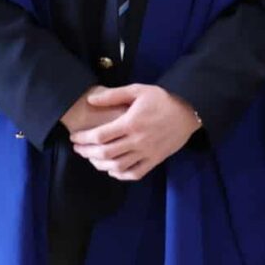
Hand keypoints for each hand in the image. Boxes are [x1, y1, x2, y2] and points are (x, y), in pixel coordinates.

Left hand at [69, 84, 200, 180]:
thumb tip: (90, 100)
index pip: (100, 136)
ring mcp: (147, 152)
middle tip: (78, 149)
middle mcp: (137, 140)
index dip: (83, 139)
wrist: (189, 111)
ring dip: (100, 165)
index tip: (74, 137)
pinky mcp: (155, 160)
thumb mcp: (138, 90)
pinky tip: (112, 169)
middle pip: (105, 153)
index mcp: (131, 123)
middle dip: (86, 152)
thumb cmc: (162, 99)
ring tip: (92, 158)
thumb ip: (113, 95)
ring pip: (117, 166)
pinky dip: (120, 174)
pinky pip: (134, 173)